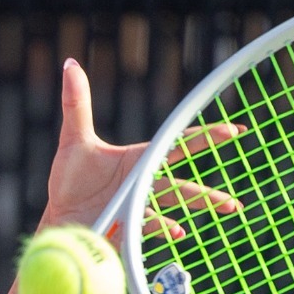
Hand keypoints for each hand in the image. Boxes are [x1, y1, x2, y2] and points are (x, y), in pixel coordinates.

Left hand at [44, 57, 243, 237]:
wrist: (58, 217)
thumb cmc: (70, 181)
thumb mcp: (74, 139)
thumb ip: (77, 103)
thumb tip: (71, 64)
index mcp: (140, 160)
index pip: (178, 144)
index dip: (206, 137)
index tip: (234, 130)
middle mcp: (144, 183)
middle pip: (182, 186)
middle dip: (209, 193)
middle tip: (235, 199)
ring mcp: (138, 207)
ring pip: (173, 205)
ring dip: (199, 206)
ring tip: (226, 208)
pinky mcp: (126, 227)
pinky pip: (148, 226)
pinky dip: (163, 226)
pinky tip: (177, 230)